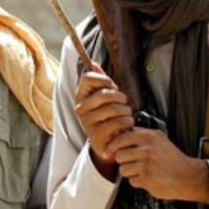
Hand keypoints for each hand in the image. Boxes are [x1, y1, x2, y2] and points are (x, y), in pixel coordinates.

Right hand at [73, 64, 133, 178]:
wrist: (106, 144)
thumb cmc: (106, 116)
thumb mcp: (103, 98)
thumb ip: (99, 81)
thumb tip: (93, 63)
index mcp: (80, 97)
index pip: (88, 78)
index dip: (103, 79)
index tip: (111, 85)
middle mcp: (80, 109)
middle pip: (105, 93)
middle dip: (121, 97)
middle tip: (124, 103)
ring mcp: (88, 122)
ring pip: (115, 108)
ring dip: (126, 111)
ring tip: (126, 115)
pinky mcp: (98, 135)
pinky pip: (119, 122)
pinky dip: (128, 122)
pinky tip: (127, 125)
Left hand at [108, 128, 208, 202]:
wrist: (188, 175)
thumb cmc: (172, 158)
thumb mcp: (158, 139)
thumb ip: (139, 134)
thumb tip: (117, 133)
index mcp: (149, 136)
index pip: (120, 137)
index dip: (113, 145)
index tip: (112, 150)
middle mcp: (147, 149)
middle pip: (119, 155)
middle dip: (123, 161)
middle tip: (132, 162)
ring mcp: (147, 164)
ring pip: (123, 169)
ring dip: (130, 172)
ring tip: (142, 170)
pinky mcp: (147, 179)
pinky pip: (131, 181)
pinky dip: (138, 181)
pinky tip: (148, 177)